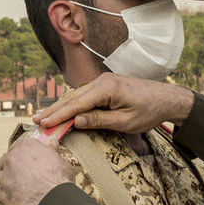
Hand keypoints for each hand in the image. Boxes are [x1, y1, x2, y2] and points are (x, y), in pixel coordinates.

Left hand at [0, 137, 74, 204]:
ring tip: (7, 184)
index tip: (24, 156)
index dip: (21, 151)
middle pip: (5, 159)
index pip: (18, 144)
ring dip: (2, 179)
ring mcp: (5, 176)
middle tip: (17, 172)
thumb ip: (53, 151)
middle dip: (10, 165)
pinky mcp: (1, 192)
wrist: (52, 200)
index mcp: (26, 147)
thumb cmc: (58, 180)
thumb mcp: (60, 161)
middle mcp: (12, 158)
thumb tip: (53, 143)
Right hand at [33, 73, 194, 132]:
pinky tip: (63, 111)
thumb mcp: (125, 122)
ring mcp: (104, 82)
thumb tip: (76, 121)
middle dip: (54, 110)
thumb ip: (99, 120)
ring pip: (77, 96)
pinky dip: (73, 104)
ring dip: (61, 107)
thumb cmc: (149, 111)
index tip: (43, 123)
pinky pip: (85, 96)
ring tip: (45, 117)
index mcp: (107, 88)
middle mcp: (102, 81)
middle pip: (73, 97)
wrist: (167, 98)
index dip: (59, 115)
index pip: (77, 103)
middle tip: (36, 121)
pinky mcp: (107, 86)